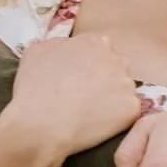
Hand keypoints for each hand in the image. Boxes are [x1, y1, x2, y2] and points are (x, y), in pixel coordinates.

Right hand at [6, 35, 141, 158]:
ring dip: (112, 99)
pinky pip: (127, 113)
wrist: (41, 123)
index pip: (101, 50)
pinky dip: (116, 119)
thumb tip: (61, 48)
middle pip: (117, 68)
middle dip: (105, 80)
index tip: (79, 80)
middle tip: (86, 97)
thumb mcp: (36, 52)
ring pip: (123, 91)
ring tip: (90, 113)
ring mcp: (127, 84)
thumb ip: (55, 44)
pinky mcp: (132, 108)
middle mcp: (116, 59)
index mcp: (95, 42)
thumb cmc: (34, 88)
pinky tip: (97, 124)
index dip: (90, 66)